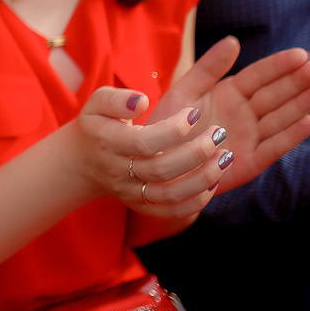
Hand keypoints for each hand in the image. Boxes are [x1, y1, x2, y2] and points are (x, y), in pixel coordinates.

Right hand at [64, 88, 228, 217]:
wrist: (83, 160)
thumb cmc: (99, 123)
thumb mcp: (97, 102)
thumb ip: (117, 98)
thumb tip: (141, 102)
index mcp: (109, 143)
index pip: (145, 143)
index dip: (174, 129)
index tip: (195, 112)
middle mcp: (119, 172)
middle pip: (162, 170)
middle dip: (196, 152)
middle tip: (219, 133)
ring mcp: (130, 193)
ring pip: (171, 194)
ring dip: (204, 178)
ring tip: (227, 157)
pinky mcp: (141, 206)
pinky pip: (172, 211)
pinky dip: (197, 201)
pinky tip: (215, 181)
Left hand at [156, 37, 309, 194]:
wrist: (159, 163)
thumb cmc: (169, 125)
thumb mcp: (185, 91)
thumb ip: (208, 68)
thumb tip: (234, 40)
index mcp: (231, 93)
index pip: (260, 75)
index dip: (280, 65)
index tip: (302, 54)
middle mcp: (245, 113)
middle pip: (276, 95)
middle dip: (297, 82)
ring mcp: (250, 137)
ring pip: (281, 118)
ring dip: (302, 104)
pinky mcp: (251, 162)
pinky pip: (274, 147)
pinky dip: (292, 136)